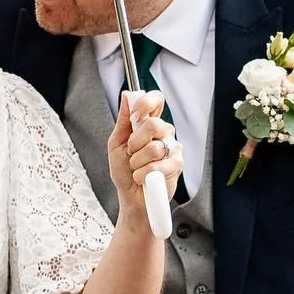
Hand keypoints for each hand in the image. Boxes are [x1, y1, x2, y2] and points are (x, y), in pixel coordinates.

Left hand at [108, 90, 182, 218]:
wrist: (131, 197)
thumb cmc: (124, 171)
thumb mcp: (117, 143)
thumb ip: (123, 120)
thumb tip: (127, 96)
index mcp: (149, 123)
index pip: (156, 100)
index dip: (145, 104)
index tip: (134, 118)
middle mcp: (164, 133)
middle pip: (153, 124)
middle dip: (135, 142)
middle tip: (131, 153)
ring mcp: (173, 148)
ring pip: (154, 148)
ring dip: (137, 162)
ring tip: (137, 168)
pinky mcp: (177, 165)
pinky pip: (158, 166)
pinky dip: (143, 175)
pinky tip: (144, 178)